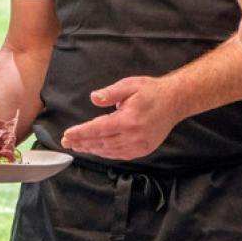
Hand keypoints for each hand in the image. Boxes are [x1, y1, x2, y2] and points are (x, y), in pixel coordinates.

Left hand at [61, 76, 179, 160]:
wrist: (175, 101)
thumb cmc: (151, 92)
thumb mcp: (129, 86)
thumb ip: (110, 93)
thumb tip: (94, 98)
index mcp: (128, 120)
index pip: (98, 129)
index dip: (80, 133)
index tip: (67, 135)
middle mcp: (133, 136)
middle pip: (100, 142)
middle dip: (81, 142)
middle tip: (66, 142)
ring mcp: (139, 145)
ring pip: (109, 151)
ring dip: (91, 149)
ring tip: (77, 146)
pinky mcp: (143, 150)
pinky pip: (119, 155)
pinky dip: (106, 153)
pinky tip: (96, 150)